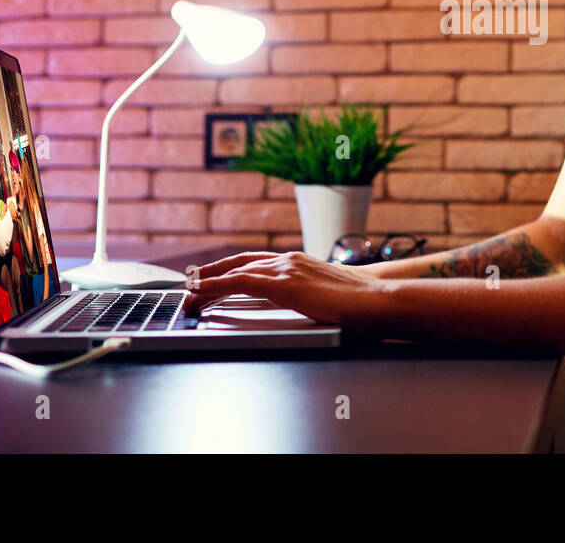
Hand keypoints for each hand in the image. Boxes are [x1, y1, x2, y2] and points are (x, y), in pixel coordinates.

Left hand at [182, 251, 385, 327]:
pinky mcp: (283, 283)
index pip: (257, 262)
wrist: (376, 299)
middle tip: (192, 281)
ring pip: (236, 270)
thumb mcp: (328, 296)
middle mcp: (289, 260)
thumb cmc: (360, 303)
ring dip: (209, 280)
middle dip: (214, 271)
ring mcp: (286, 268)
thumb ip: (311, 295)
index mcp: (300, 262)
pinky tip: (202, 289)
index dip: (232, 269)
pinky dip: (217, 284)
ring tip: (189, 289)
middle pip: (241, 262)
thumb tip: (305, 304)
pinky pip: (240, 281)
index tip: (215, 277)